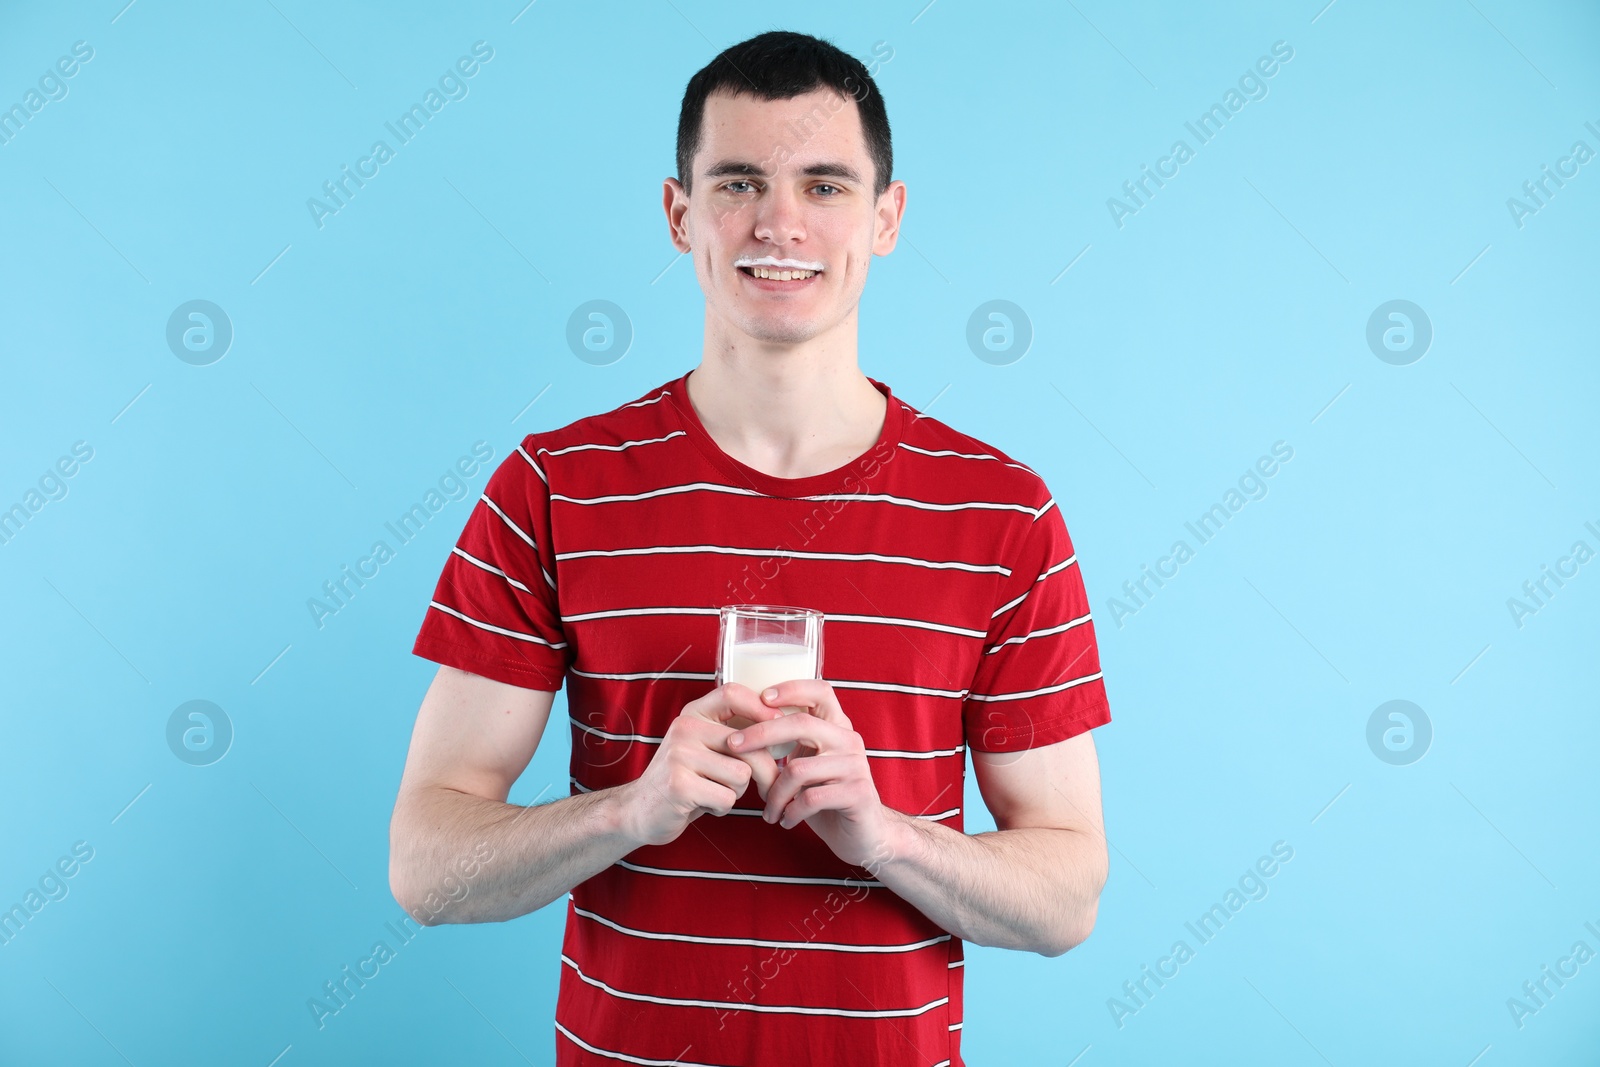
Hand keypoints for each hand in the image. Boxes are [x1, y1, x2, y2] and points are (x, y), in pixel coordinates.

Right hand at [617, 684, 782, 847]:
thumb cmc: (686, 779)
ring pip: (741, 775)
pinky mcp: (678, 785)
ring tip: (715, 793)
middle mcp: (684, 728)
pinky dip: (722, 808)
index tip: (779, 725)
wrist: (639, 811)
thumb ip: (734, 736)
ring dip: (736, 792)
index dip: (761, 707)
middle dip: (765, 771)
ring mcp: (679, 755)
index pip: (732, 693)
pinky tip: (704, 806)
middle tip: (768, 787)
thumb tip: (784, 731)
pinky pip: (726, 798)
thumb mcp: (705, 747)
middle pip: (748, 744)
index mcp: (693, 714)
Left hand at [726, 680, 892, 868]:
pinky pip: (810, 798)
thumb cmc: (828, 797)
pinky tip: (786, 820)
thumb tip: (741, 736)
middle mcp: (849, 740)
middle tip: (734, 747)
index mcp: (837, 727)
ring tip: (769, 810)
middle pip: (801, 724)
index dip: (791, 688)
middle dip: (760, 734)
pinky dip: (790, 812)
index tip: (762, 697)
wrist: (865, 834)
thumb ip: (789, 747)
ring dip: (775, 794)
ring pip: (798, 770)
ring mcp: (855, 765)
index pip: (820, 691)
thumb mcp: (809, 765)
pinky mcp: (857, 793)